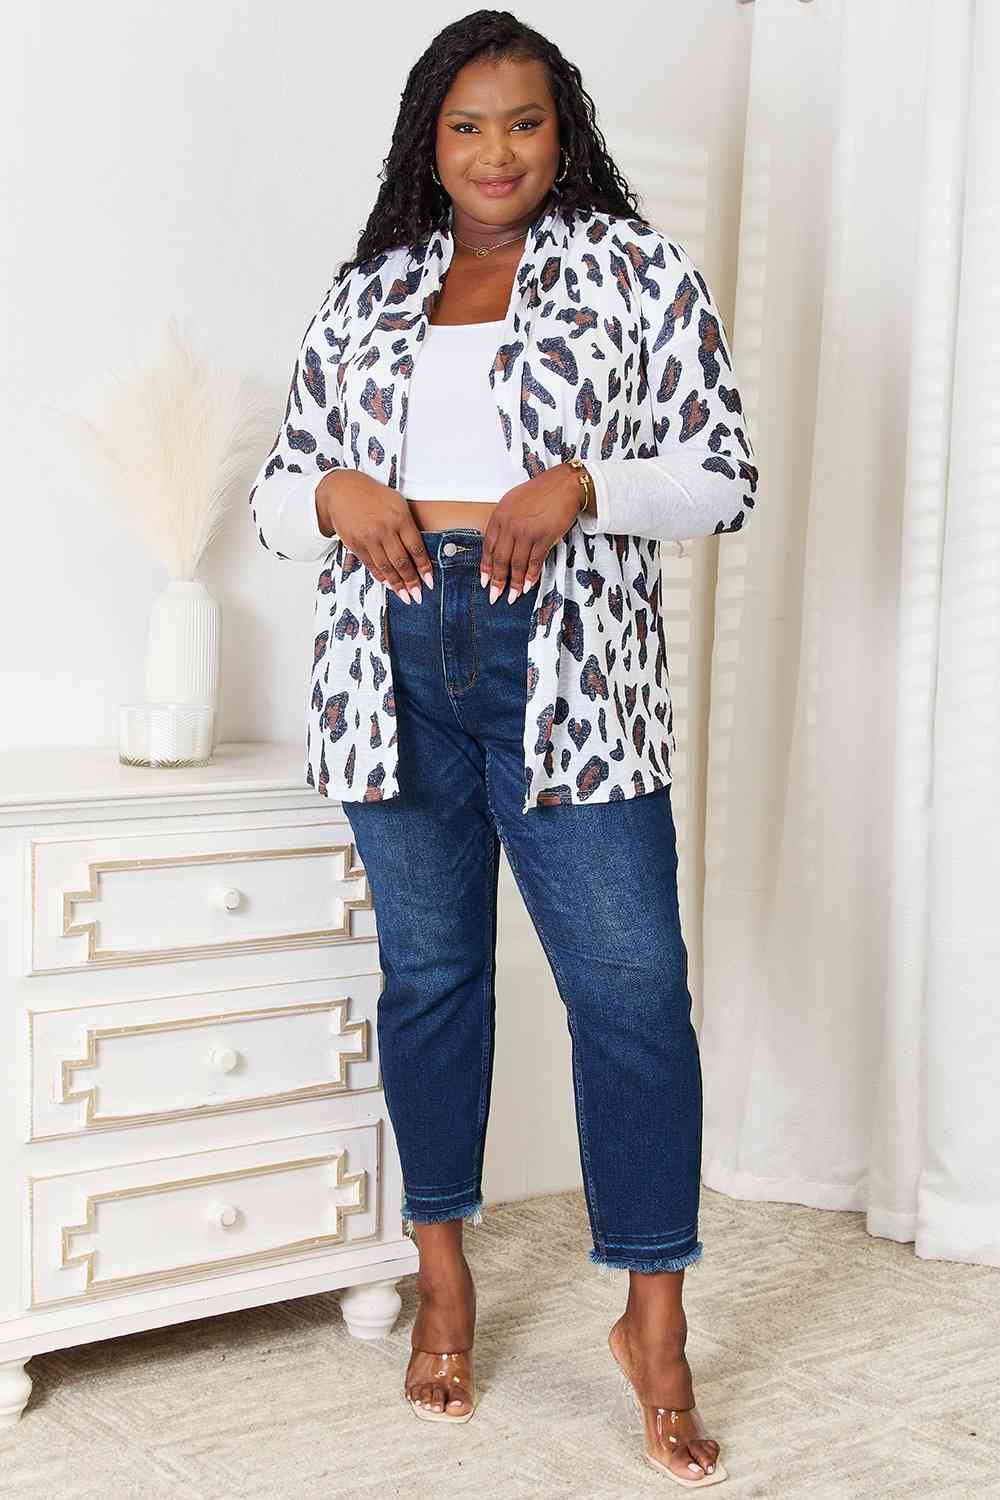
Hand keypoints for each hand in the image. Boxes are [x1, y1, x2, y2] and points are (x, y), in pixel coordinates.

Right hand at [317, 470, 433, 601]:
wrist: (342, 490)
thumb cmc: (374, 496)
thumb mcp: (397, 503)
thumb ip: (409, 526)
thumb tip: (419, 553)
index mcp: (400, 518)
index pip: (416, 549)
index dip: (424, 568)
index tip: (430, 582)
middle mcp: (384, 529)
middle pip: (401, 562)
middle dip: (411, 582)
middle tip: (418, 596)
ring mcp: (369, 538)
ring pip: (386, 567)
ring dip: (397, 584)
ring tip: (405, 597)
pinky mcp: (355, 544)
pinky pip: (371, 565)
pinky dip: (381, 577)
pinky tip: (389, 584)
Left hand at [480, 463, 584, 602]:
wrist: (563, 485)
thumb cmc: (540, 493)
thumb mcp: (512, 502)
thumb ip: (503, 523)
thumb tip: (498, 545)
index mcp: (499, 516)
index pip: (488, 547)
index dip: (486, 568)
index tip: (484, 581)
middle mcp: (510, 524)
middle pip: (500, 559)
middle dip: (497, 581)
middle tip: (494, 596)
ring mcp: (527, 531)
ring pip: (517, 564)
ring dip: (515, 583)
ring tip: (513, 596)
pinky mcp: (544, 537)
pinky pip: (534, 562)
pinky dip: (531, 576)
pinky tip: (528, 585)